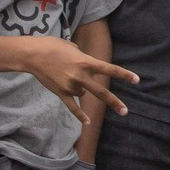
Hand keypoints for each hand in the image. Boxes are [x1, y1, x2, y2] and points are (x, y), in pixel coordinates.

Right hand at [22, 36, 139, 117]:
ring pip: (83, 94)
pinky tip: (87, 123)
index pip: (109, 69)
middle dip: (114, 102)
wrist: (32, 55)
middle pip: (101, 92)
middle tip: (125, 112)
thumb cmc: (52, 46)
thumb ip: (82, 57)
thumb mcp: (72, 47)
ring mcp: (71, 86)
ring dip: (80, 89)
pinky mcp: (61, 93)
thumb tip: (84, 63)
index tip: (136, 80)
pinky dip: (80, 115)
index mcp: (86, 62)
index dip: (124, 74)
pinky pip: (73, 106)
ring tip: (65, 75)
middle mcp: (81, 75)